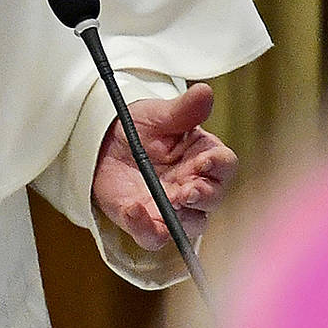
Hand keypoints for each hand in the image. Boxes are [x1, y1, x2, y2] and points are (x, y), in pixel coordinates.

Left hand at [91, 83, 238, 251]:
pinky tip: (134, 210)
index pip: (224, 165)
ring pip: (192, 224)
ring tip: (171, 202)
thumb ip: (183, 109)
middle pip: (213, 199)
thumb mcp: (159, 114)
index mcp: (204, 156)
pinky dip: (146, 228)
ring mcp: (172, 208)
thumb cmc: (140, 127)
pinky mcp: (148, 222)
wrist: (103, 143)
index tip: (205, 161)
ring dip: (184, 217)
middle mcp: (193, 185)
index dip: (218, 164)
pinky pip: (154, 236)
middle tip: (188, 191)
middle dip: (204, 196)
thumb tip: (204, 92)